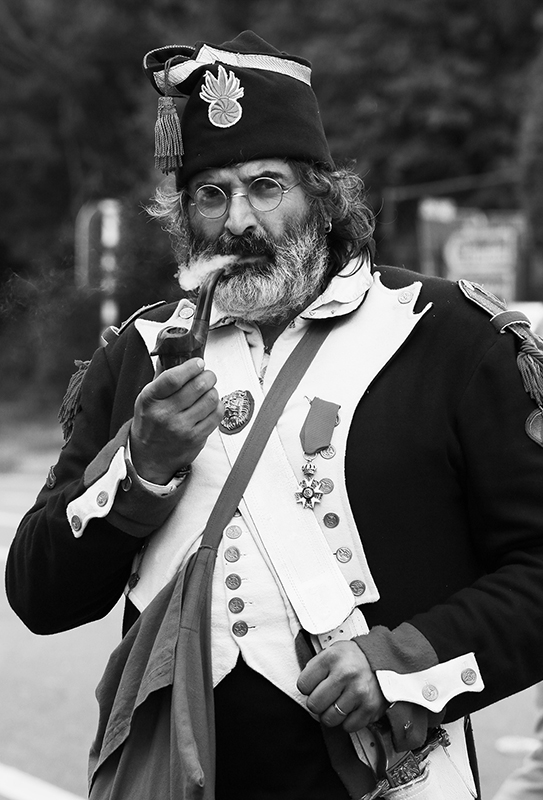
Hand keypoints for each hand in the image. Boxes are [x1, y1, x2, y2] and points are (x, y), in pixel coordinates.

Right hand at [130, 357, 222, 483]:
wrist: (148, 457)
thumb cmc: (150, 422)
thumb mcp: (147, 398)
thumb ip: (163, 377)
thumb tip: (178, 353)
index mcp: (150, 399)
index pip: (174, 378)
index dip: (191, 367)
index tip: (199, 363)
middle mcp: (165, 414)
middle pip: (198, 386)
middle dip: (208, 376)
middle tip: (207, 376)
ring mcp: (181, 428)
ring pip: (211, 398)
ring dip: (213, 391)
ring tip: (207, 391)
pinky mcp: (196, 438)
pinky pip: (217, 414)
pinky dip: (217, 406)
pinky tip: (210, 406)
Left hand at [297, 640, 387, 731]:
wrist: (384, 658)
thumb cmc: (354, 657)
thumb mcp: (332, 651)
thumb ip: (316, 667)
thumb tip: (304, 689)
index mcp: (331, 658)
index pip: (303, 685)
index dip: (307, 687)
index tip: (315, 685)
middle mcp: (344, 674)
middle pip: (314, 705)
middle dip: (318, 703)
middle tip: (326, 696)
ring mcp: (358, 692)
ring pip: (329, 719)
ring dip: (332, 714)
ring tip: (339, 702)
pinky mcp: (369, 707)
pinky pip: (348, 726)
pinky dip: (348, 721)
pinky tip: (352, 707)